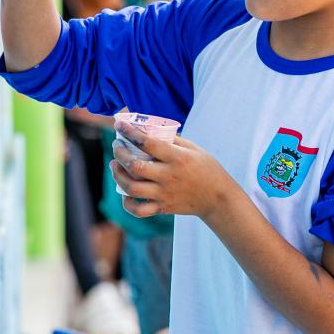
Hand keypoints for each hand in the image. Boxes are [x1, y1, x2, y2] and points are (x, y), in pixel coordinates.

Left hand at [110, 121, 238, 220]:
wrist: (218, 198)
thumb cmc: (207, 169)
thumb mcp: (195, 148)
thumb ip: (174, 140)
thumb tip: (153, 130)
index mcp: (176, 158)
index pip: (148, 143)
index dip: (130, 132)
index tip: (119, 123)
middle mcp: (168, 176)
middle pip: (135, 166)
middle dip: (120, 154)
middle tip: (117, 146)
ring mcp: (164, 194)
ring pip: (132, 188)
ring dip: (118, 175)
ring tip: (115, 166)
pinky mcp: (163, 207)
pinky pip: (139, 210)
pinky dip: (127, 203)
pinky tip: (125, 193)